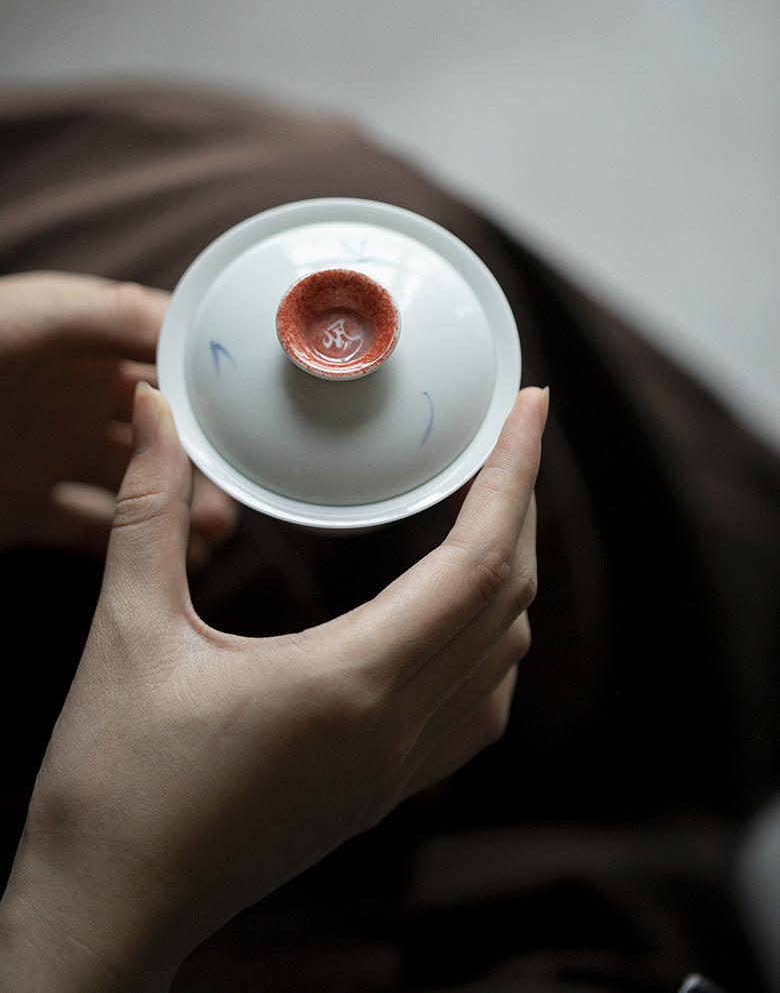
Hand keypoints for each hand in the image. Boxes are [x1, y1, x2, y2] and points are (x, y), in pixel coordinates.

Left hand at [0, 271, 236, 561]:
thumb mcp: (31, 315)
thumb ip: (111, 312)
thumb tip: (195, 323)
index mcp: (81, 343)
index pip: (167, 357)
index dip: (213, 383)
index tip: (257, 412)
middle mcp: (73, 397)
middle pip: (163, 427)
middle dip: (208, 454)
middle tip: (243, 485)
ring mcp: (49, 454)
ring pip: (137, 484)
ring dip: (183, 504)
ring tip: (215, 528)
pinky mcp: (23, 508)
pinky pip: (91, 528)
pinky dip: (134, 546)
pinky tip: (176, 559)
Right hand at [0, 383, 546, 992]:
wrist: (109, 911)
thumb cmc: (113, 787)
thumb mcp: (126, 635)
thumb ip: (150, 512)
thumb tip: (154, 413)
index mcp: (348, 683)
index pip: (474, 563)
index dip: (513, 477)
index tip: (532, 410)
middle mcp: (393, 730)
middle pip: (504, 601)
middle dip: (517, 509)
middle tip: (509, 439)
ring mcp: (394, 771)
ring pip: (500, 656)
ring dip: (507, 575)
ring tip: (487, 512)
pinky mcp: (378, 793)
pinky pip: (475, 713)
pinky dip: (490, 647)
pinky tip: (459, 620)